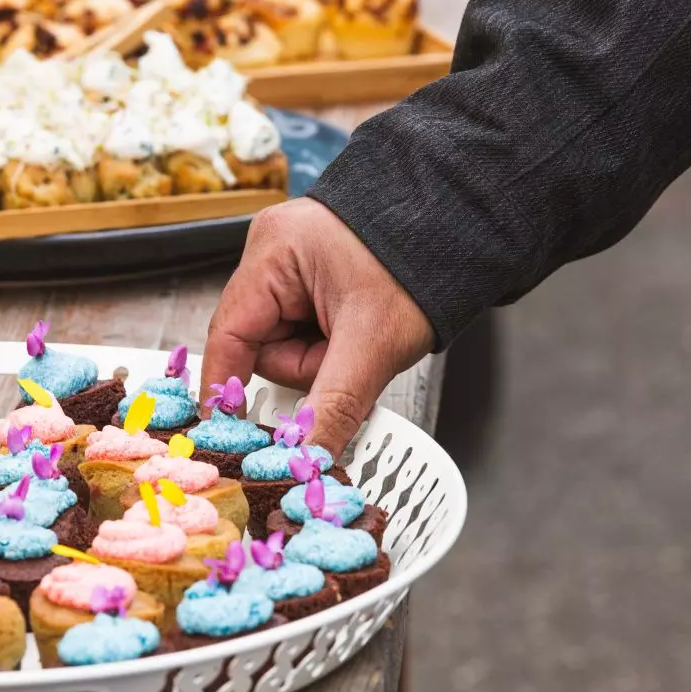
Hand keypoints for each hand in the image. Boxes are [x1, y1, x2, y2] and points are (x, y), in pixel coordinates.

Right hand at [200, 197, 434, 454]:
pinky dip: (328, 342)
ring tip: (360, 336)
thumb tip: (304, 459)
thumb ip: (330, 406)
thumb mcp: (372, 345)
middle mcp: (272, 251)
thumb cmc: (422, 267)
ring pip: (284, 342)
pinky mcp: (310, 275)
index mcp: (273, 252)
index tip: (227, 432)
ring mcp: (290, 262)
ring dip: (321, 356)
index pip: (228, 335)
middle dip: (305, 363)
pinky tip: (354, 330)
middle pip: (260, 344)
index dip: (226, 389)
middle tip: (347, 354)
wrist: (464, 232)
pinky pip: (301, 328)